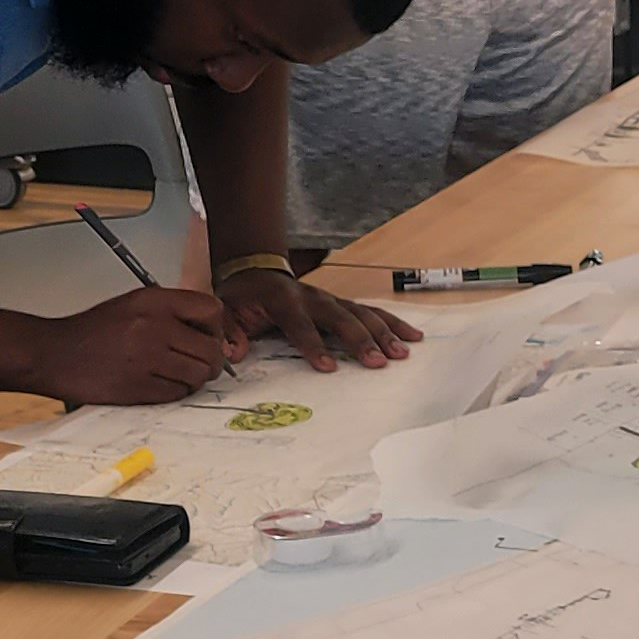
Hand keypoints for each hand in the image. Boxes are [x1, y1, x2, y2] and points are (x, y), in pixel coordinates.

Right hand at [23, 288, 242, 403]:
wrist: (52, 354)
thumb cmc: (95, 330)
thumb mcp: (135, 304)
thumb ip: (173, 312)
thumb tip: (213, 332)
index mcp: (154, 301)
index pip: (211, 309)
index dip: (215, 326)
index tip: (207, 336)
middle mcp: (153, 327)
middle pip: (211, 348)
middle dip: (212, 359)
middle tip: (201, 363)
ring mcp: (146, 358)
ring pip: (199, 374)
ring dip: (196, 378)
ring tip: (181, 374)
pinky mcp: (137, 387)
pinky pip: (178, 393)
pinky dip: (177, 392)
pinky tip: (163, 384)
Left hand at [218, 267, 421, 371]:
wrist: (255, 271)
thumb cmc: (242, 297)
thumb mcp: (225, 311)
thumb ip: (228, 331)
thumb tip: (232, 354)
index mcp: (283, 301)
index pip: (300, 325)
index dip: (313, 345)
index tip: (328, 367)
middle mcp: (313, 298)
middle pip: (342, 319)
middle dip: (362, 340)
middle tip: (380, 362)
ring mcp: (332, 299)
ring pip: (363, 314)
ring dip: (385, 333)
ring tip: (403, 352)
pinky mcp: (343, 303)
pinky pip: (371, 312)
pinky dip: (393, 323)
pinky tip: (413, 336)